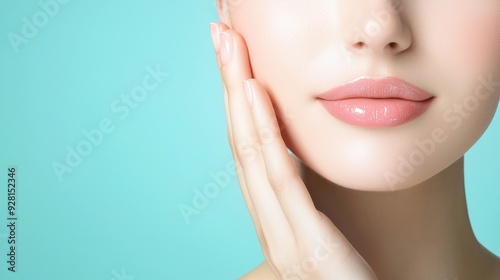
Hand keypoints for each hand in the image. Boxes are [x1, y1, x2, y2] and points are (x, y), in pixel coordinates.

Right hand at [210, 22, 377, 279]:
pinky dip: (263, 131)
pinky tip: (255, 92)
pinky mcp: (304, 243)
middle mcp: (267, 223)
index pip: (247, 149)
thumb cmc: (349, 277)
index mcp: (271, 217)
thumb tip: (294, 158)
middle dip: (228, 85)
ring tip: (231, 49)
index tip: (232, 59)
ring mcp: (281, 235)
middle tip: (220, 36)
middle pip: (240, 141)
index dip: (235, 102)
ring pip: (249, 152)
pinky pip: (279, 177)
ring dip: (237, 95)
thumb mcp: (321, 229)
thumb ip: (303, 198)